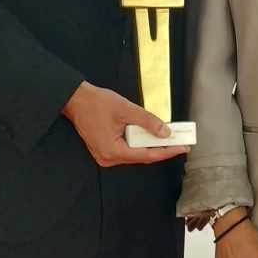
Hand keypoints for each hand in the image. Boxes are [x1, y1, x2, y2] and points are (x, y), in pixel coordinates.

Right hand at [62, 82, 190, 166]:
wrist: (76, 99)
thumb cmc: (95, 103)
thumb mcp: (126, 110)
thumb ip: (148, 122)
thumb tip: (165, 132)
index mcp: (113, 151)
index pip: (147, 155)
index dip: (167, 151)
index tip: (182, 147)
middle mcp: (108, 158)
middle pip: (142, 156)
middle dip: (161, 148)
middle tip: (179, 141)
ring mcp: (106, 155)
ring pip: (135, 153)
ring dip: (150, 144)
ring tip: (167, 137)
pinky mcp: (105, 149)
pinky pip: (127, 149)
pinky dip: (139, 142)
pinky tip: (149, 135)